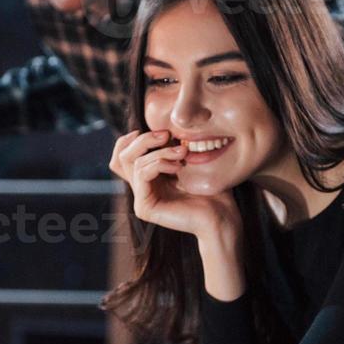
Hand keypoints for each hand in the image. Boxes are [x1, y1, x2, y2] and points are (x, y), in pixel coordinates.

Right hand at [110, 128, 240, 243]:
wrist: (221, 216)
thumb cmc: (211, 188)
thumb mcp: (189, 160)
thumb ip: (171, 146)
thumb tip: (162, 127)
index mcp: (149, 176)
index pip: (122, 153)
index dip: (132, 138)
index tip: (159, 131)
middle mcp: (142, 187)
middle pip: (122, 155)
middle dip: (144, 139)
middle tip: (167, 135)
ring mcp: (141, 198)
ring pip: (133, 161)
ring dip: (159, 151)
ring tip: (182, 153)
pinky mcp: (144, 207)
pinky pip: (141, 174)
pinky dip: (159, 164)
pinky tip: (178, 167)